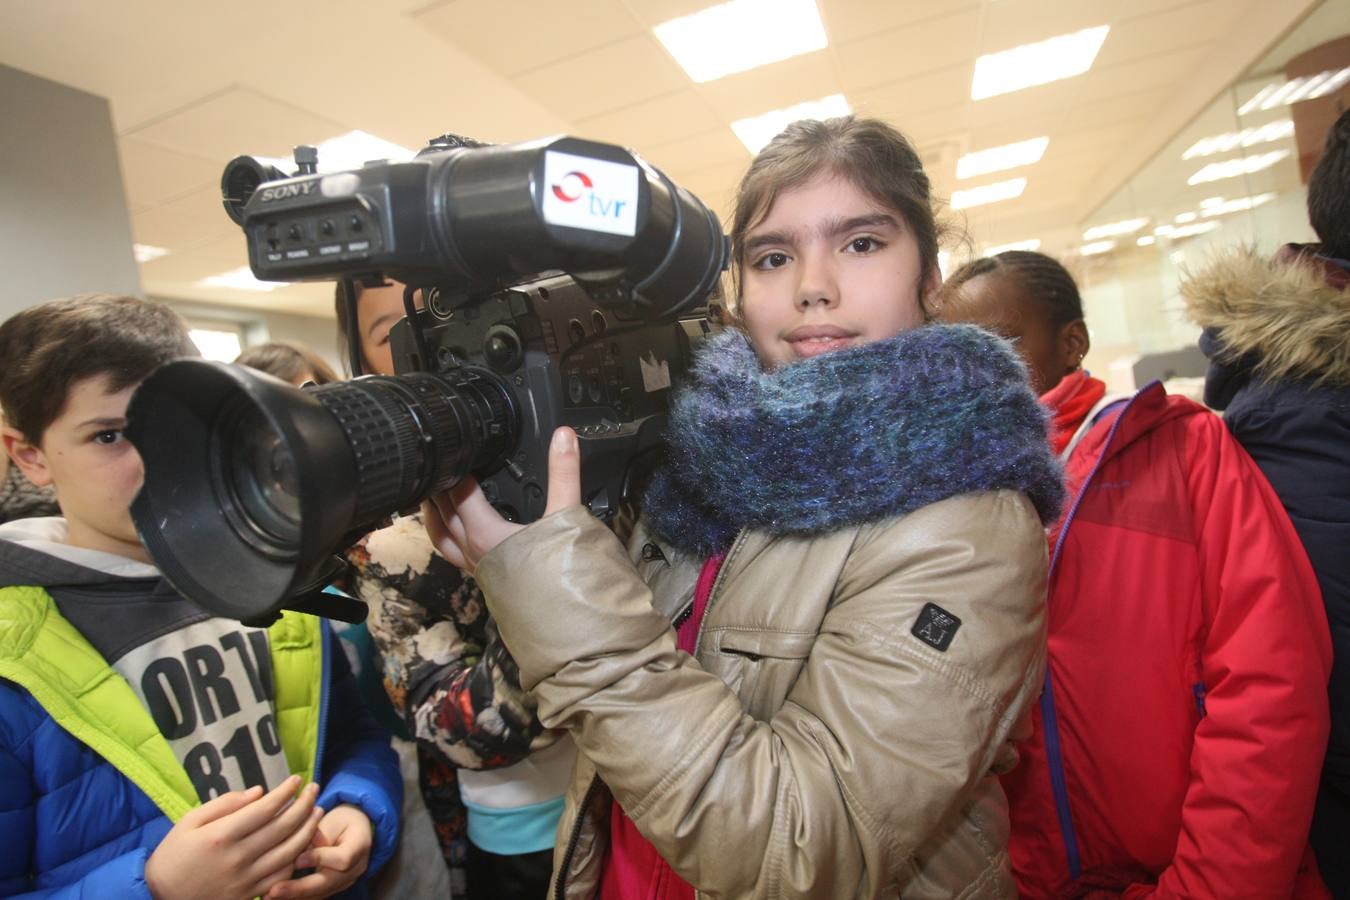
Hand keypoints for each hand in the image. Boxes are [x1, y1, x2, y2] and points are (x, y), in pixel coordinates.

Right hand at [145, 775, 322, 899]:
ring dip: (308, 829)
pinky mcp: (249, 895)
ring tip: (317, 812)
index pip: (265, 809)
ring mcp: (246, 879)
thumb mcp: (189, 822)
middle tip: (315, 790)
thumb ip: (224, 804)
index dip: (285, 792)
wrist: (161, 896)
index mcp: (221, 836)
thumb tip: (259, 792)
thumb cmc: (174, 854)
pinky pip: (282, 875)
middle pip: (283, 827)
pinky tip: (302, 842)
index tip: (297, 779)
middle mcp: (237, 857)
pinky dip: (297, 857)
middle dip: (304, 805)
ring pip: (289, 851)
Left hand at [263, 804, 372, 898]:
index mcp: (359, 845)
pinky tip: (276, 896)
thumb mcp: (331, 820)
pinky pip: (315, 896)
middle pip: (328, 883)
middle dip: (298, 888)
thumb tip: (298, 857)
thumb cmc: (340, 820)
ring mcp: (346, 881)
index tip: (297, 859)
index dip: (320, 859)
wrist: (354, 828)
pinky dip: (295, 897)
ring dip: (293, 897)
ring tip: (269, 896)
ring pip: (319, 894)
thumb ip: (316, 836)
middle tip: (273, 891)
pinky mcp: (334, 888)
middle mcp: (356, 868)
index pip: (343, 858)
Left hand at [424, 426, 581, 574]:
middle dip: (439, 488)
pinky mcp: (483, 579)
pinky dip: (447, 536)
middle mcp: (472, 551)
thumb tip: (563, 435)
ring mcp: (475, 568)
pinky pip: (452, 553)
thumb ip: (563, 472)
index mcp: (484, 533)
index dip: (457, 469)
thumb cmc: (564, 573)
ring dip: (435, 515)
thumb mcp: (565, 515)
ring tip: (433, 496)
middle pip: (442, 513)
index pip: (459, 493)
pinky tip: (459, 533)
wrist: (567, 621)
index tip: (458, 449)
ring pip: (440, 537)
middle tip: (441, 465)